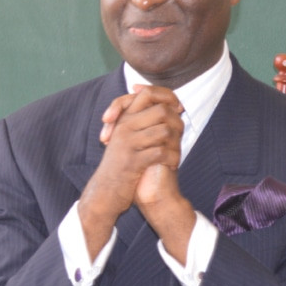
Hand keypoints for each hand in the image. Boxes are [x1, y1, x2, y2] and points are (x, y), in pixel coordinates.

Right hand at [78, 86, 184, 256]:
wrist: (104, 192)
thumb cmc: (120, 165)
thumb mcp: (127, 139)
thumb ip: (143, 122)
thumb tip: (170, 107)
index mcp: (123, 119)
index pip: (147, 93)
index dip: (167, 97)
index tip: (178, 108)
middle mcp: (124, 127)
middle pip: (160, 110)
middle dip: (177, 122)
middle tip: (181, 135)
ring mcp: (128, 144)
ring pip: (164, 131)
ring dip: (176, 142)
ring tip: (176, 152)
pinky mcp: (133, 162)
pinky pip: (161, 152)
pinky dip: (172, 159)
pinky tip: (172, 165)